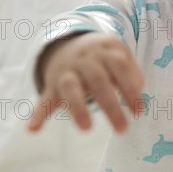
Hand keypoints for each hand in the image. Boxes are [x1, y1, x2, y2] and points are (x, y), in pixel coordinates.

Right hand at [28, 32, 143, 132]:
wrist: (71, 42)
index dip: (130, 88)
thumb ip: (132, 75)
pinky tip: (33, 129)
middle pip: (98, 80)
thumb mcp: (121, 56)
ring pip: (71, 87)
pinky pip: (44, 99)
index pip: (120, 67)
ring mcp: (67, 71)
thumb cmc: (105, 57)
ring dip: (78, 108)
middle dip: (110, 105)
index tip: (139, 112)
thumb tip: (137, 100)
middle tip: (122, 129)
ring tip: (86, 129)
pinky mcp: (52, 85)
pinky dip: (38, 114)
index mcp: (105, 50)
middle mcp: (85, 59)